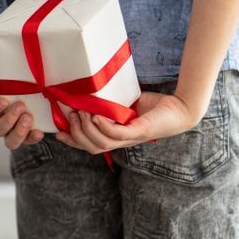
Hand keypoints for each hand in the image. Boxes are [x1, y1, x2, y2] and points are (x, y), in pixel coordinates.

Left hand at [0, 68, 43, 149]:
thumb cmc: (15, 82)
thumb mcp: (30, 89)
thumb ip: (41, 94)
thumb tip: (59, 90)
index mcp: (20, 124)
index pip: (28, 138)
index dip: (33, 138)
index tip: (40, 132)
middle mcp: (7, 126)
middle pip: (11, 141)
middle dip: (20, 132)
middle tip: (28, 118)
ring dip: (10, 120)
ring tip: (20, 106)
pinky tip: (4, 101)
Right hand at [54, 90, 202, 152]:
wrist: (180, 108)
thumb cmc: (156, 105)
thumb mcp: (127, 103)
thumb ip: (111, 102)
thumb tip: (92, 91)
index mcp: (118, 138)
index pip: (90, 145)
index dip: (73, 141)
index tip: (58, 132)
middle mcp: (122, 142)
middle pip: (92, 147)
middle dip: (77, 133)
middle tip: (72, 115)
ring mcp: (131, 138)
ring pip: (101, 143)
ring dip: (87, 129)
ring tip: (81, 113)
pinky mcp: (139, 131)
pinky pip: (117, 134)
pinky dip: (104, 127)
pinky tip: (97, 116)